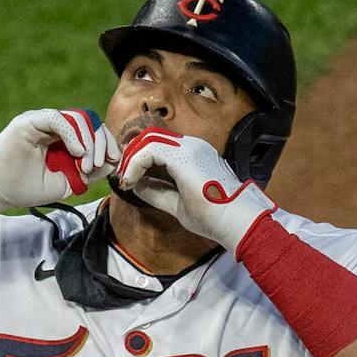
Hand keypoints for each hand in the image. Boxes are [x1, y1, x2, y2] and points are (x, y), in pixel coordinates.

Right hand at [0, 108, 119, 218]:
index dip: (106, 144)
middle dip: (101, 143)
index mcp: (62, 138)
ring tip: (87, 165)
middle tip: (99, 165)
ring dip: (89, 143)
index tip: (113, 162)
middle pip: (89, 122)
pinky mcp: (31, 121)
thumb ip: (87, 172)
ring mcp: (42, 121)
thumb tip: (111, 163)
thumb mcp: (65, 183)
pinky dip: (73, 134)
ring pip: (78, 119)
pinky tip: (78, 152)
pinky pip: (58, 119)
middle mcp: (54, 126)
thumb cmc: (25, 187)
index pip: (92, 131)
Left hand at [114, 128, 273, 249]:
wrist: (233, 219)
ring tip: (125, 180)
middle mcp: (192, 146)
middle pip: (151, 137)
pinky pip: (150, 150)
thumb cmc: (212, 214)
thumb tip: (137, 185)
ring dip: (131, 159)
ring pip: (149, 139)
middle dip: (131, 156)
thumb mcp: (176, 202)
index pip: (159, 146)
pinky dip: (134, 164)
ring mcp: (189, 148)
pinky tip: (130, 180)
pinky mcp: (184, 156)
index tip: (128, 181)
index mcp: (193, 155)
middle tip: (123, 179)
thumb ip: (157, 191)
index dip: (138, 160)